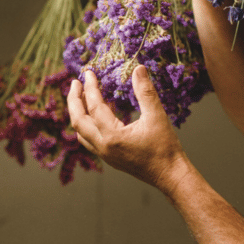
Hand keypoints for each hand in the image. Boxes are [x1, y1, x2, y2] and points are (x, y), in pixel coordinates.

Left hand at [67, 65, 189, 192]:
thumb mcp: (157, 116)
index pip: (94, 106)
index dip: (90, 88)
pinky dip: (86, 125)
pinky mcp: (109, 158)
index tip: (89, 73)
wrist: (170, 175)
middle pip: (78, 121)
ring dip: (78, 113)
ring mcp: (105, 154)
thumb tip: (139, 69)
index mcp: (112, 136)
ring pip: (80, 132)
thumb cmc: (165, 147)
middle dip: (74, 100)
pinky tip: (94, 117)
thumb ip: (145, 91)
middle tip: (76, 83)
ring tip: (81, 98)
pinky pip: (89, 140)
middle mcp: (103, 147)